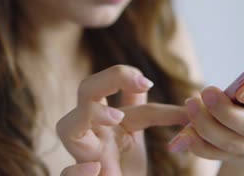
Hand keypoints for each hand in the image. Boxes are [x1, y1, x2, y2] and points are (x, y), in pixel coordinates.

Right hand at [57, 65, 187, 175]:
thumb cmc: (125, 169)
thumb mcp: (137, 135)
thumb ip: (148, 113)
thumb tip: (178, 100)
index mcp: (110, 121)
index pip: (122, 94)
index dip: (132, 80)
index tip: (149, 82)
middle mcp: (94, 134)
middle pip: (87, 92)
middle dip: (109, 78)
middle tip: (141, 83)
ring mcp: (85, 157)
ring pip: (67, 127)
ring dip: (89, 115)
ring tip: (115, 118)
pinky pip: (66, 173)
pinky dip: (76, 171)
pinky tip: (94, 169)